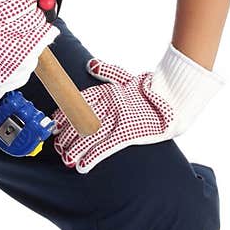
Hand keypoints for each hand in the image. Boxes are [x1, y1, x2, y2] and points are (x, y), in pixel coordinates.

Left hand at [51, 45, 224, 173]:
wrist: (173, 99)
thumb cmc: (150, 90)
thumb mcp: (126, 78)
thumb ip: (107, 71)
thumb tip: (91, 64)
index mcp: (107, 91)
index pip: (79, 103)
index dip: (65, 115)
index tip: (55, 125)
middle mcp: (109, 104)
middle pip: (80, 121)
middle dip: (67, 136)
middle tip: (58, 146)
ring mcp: (117, 118)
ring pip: (89, 136)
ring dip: (75, 150)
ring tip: (66, 159)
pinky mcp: (127, 133)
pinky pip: (105, 147)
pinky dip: (92, 157)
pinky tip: (82, 166)